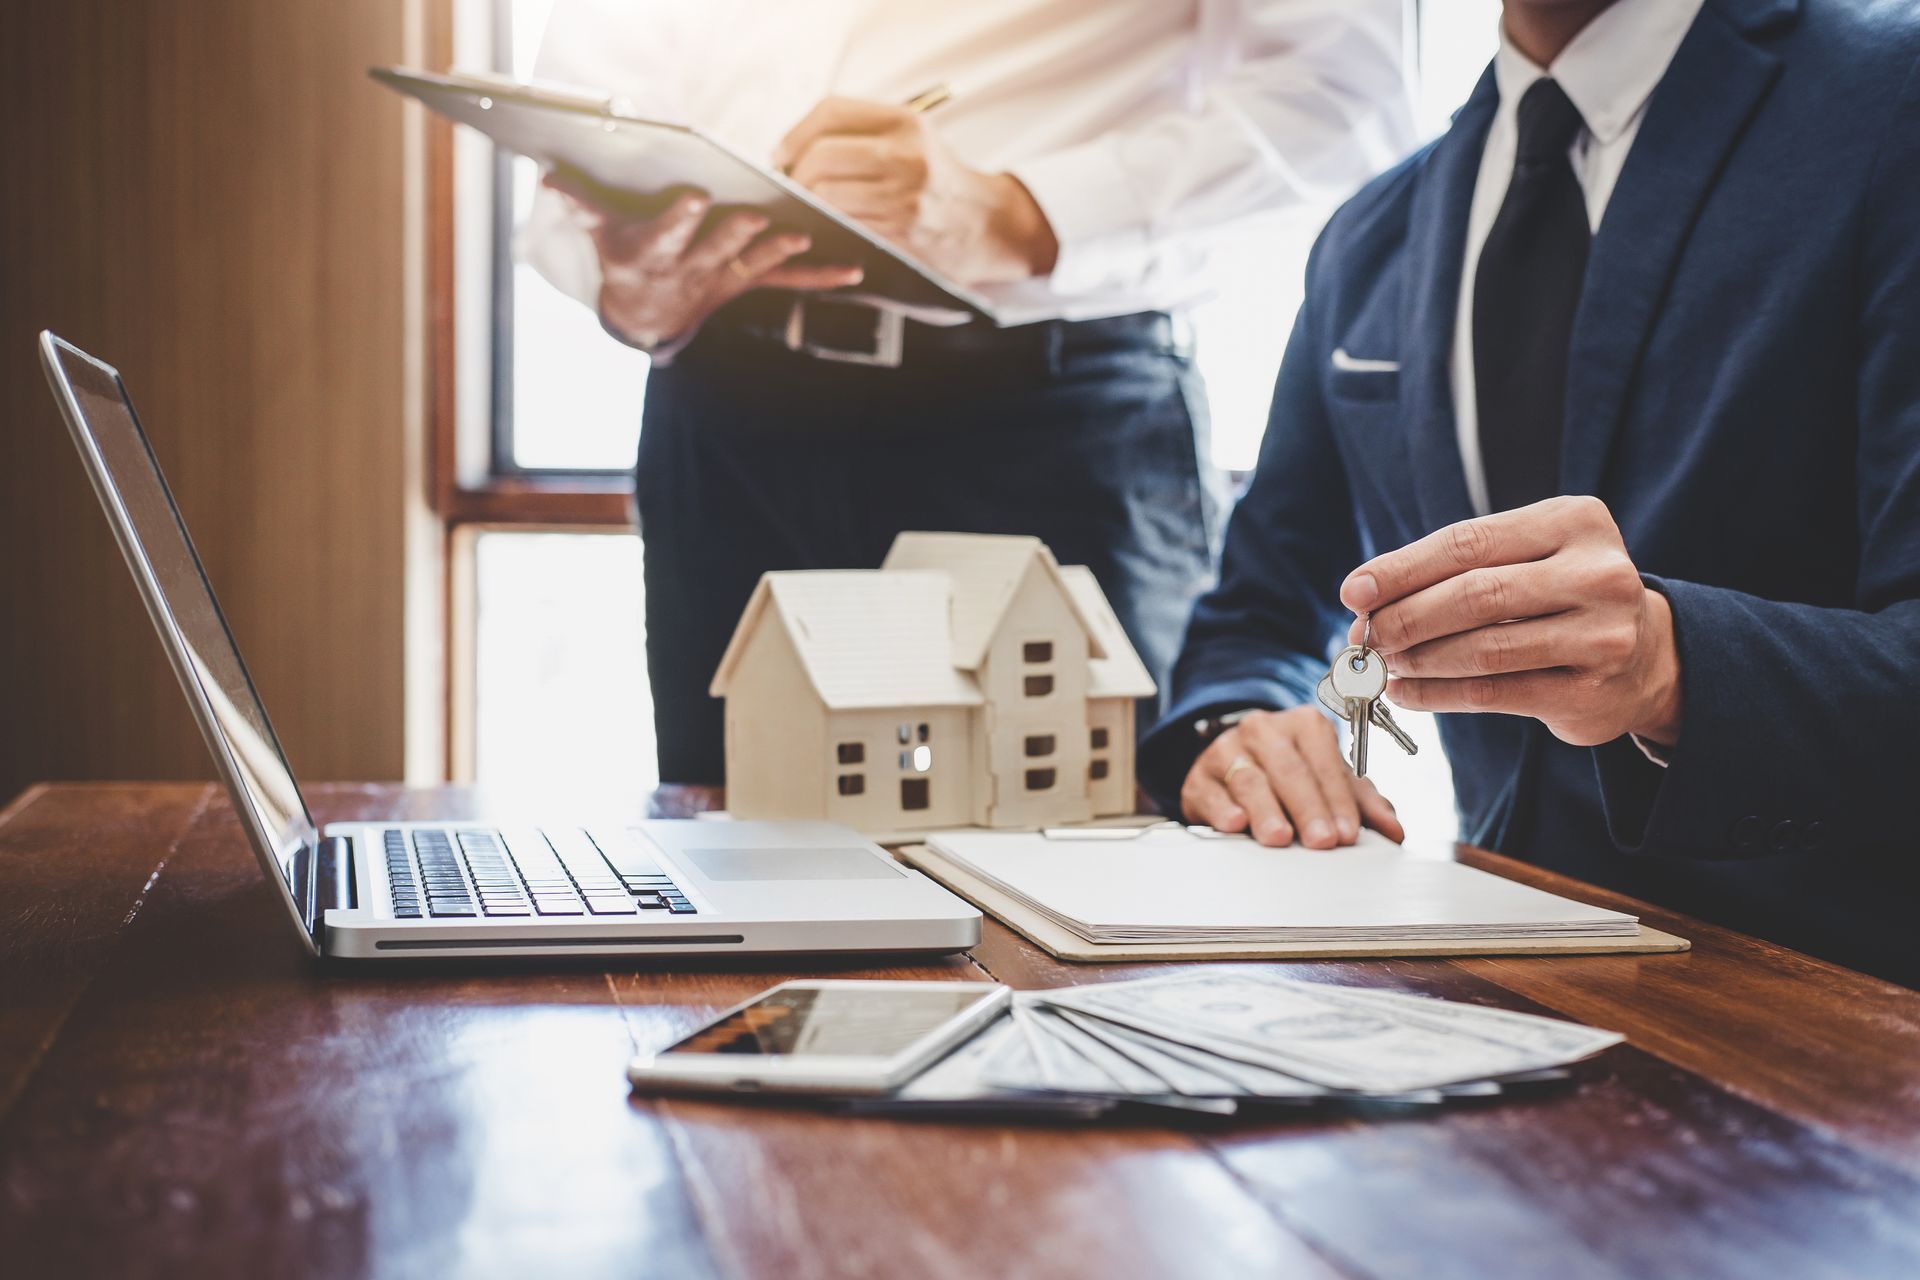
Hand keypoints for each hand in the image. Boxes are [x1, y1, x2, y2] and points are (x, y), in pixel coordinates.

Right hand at [544, 173, 863, 348]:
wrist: (647, 320)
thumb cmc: (625, 259)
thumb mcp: (601, 237)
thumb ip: (581, 207)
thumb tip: (548, 178)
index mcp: (656, 253)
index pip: (668, 234)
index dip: (679, 218)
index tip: (693, 196)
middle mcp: (693, 269)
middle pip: (716, 249)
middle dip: (736, 233)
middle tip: (755, 215)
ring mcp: (725, 279)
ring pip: (756, 265)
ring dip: (780, 252)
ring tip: (805, 235)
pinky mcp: (750, 283)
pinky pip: (788, 282)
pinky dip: (821, 277)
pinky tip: (854, 270)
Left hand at [771, 97, 1058, 285]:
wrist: (989, 225)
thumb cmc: (940, 181)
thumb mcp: (914, 138)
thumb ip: (863, 131)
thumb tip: (793, 148)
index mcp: (905, 122)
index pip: (831, 112)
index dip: (795, 133)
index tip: (781, 153)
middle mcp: (906, 154)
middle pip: (821, 156)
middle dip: (794, 175)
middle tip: (791, 188)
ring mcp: (903, 196)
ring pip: (825, 195)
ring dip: (805, 205)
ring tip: (806, 209)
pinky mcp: (901, 233)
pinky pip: (843, 226)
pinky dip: (825, 228)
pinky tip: (825, 229)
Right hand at [1180, 707, 1404, 848]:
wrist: (1234, 764)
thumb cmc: (1290, 774)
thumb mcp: (1329, 780)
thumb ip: (1363, 803)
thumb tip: (1393, 831)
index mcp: (1302, 725)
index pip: (1323, 760)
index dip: (1337, 798)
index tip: (1347, 832)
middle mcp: (1263, 730)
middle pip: (1288, 769)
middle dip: (1308, 807)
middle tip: (1322, 841)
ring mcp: (1227, 751)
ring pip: (1249, 778)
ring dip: (1266, 810)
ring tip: (1280, 837)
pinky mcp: (1199, 777)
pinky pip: (1211, 792)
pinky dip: (1223, 809)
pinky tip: (1235, 824)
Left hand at [1342, 496, 1682, 748]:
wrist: (1646, 658)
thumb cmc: (1560, 597)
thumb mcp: (1523, 560)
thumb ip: (1454, 569)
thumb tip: (1364, 597)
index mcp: (1574, 521)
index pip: (1467, 543)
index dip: (1401, 569)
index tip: (1354, 592)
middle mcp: (1597, 573)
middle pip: (1472, 595)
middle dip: (1403, 618)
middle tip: (1362, 636)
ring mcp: (1601, 634)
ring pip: (1482, 649)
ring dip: (1416, 660)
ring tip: (1380, 665)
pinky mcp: (1590, 690)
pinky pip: (1492, 693)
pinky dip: (1436, 695)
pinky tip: (1405, 692)